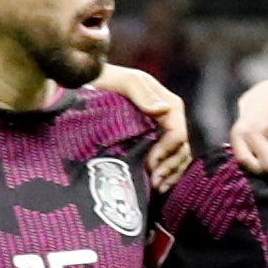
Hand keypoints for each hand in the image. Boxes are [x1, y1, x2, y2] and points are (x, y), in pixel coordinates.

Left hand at [98, 63, 194, 188]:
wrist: (85, 83)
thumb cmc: (103, 80)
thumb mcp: (121, 81)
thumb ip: (140, 92)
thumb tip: (163, 109)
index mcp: (166, 103)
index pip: (177, 131)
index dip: (168, 149)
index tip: (151, 163)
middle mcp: (168, 118)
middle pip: (181, 147)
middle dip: (171, 166)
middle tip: (154, 182)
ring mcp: (161, 130)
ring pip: (179, 157)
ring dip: (171, 174)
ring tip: (156, 187)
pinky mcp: (153, 141)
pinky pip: (170, 161)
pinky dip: (167, 174)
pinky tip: (157, 186)